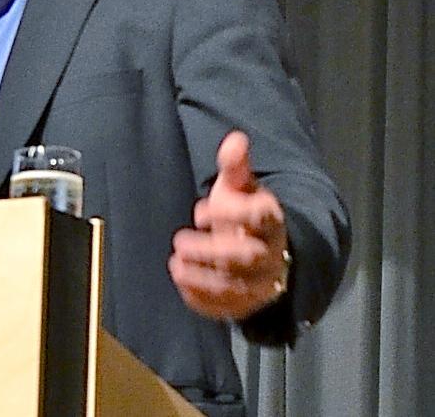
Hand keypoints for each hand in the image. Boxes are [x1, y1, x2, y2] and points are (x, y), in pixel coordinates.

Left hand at [168, 130, 289, 320]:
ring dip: (203, 278)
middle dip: (211, 251)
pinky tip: (182, 283)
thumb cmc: (244, 213)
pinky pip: (229, 308)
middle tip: (180, 241)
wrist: (265, 250)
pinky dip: (204, 300)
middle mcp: (271, 255)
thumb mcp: (239, 186)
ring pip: (238, 287)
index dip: (230, 214)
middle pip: (246, 257)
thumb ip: (235, 166)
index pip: (260, 218)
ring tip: (175, 264)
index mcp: (270, 222)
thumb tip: (235, 138)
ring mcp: (261, 284)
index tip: (199, 211)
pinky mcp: (247, 304)